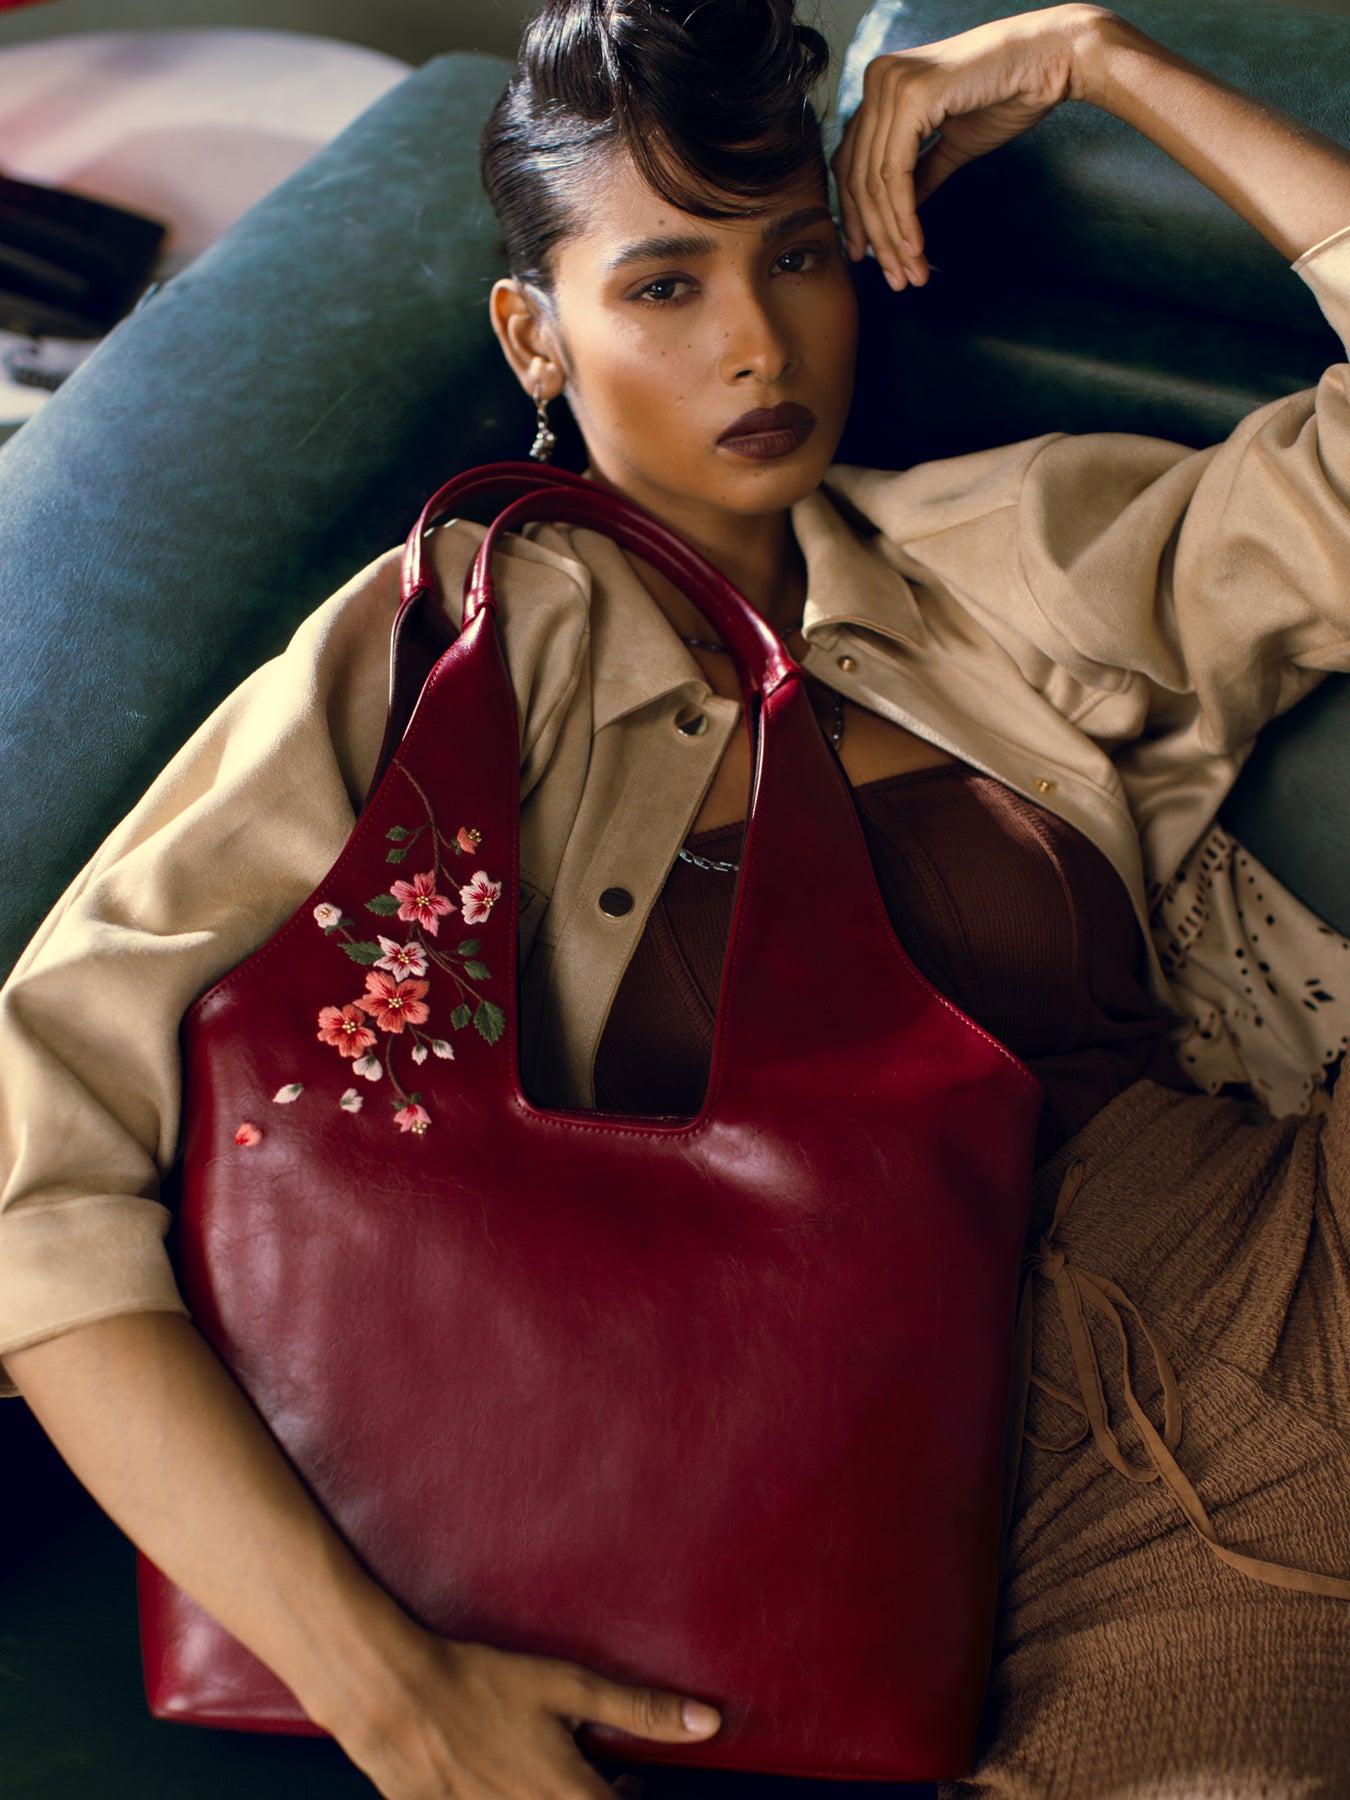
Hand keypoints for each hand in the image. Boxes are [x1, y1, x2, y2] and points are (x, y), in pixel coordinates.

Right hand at [328, 1630, 720, 1799]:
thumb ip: (640, 1710)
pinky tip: (515, 1780)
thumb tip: (707, 1722)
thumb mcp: (568, 1687)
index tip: (639, 1785)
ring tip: (566, 1777)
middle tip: (618, 1779)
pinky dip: (521, 1799)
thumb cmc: (483, 1684)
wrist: (397, 1696)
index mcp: (568, 1797)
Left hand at [831, 3, 1111, 288]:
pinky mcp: (912, 97)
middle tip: (892, 278)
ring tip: (909, 273)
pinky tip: (915, 247)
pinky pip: (896, 174)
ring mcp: (892, 84)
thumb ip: (919, 173)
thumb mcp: (952, 143)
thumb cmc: (1009, 94)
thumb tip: (896, 211)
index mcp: (882, 85)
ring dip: (892, 237)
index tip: (865, 255)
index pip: (852, 161)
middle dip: (875, 236)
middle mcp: (877, 78)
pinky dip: (904, 217)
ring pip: (876, 182)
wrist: (1051, 61)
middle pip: (858, 176)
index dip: (855, 215)